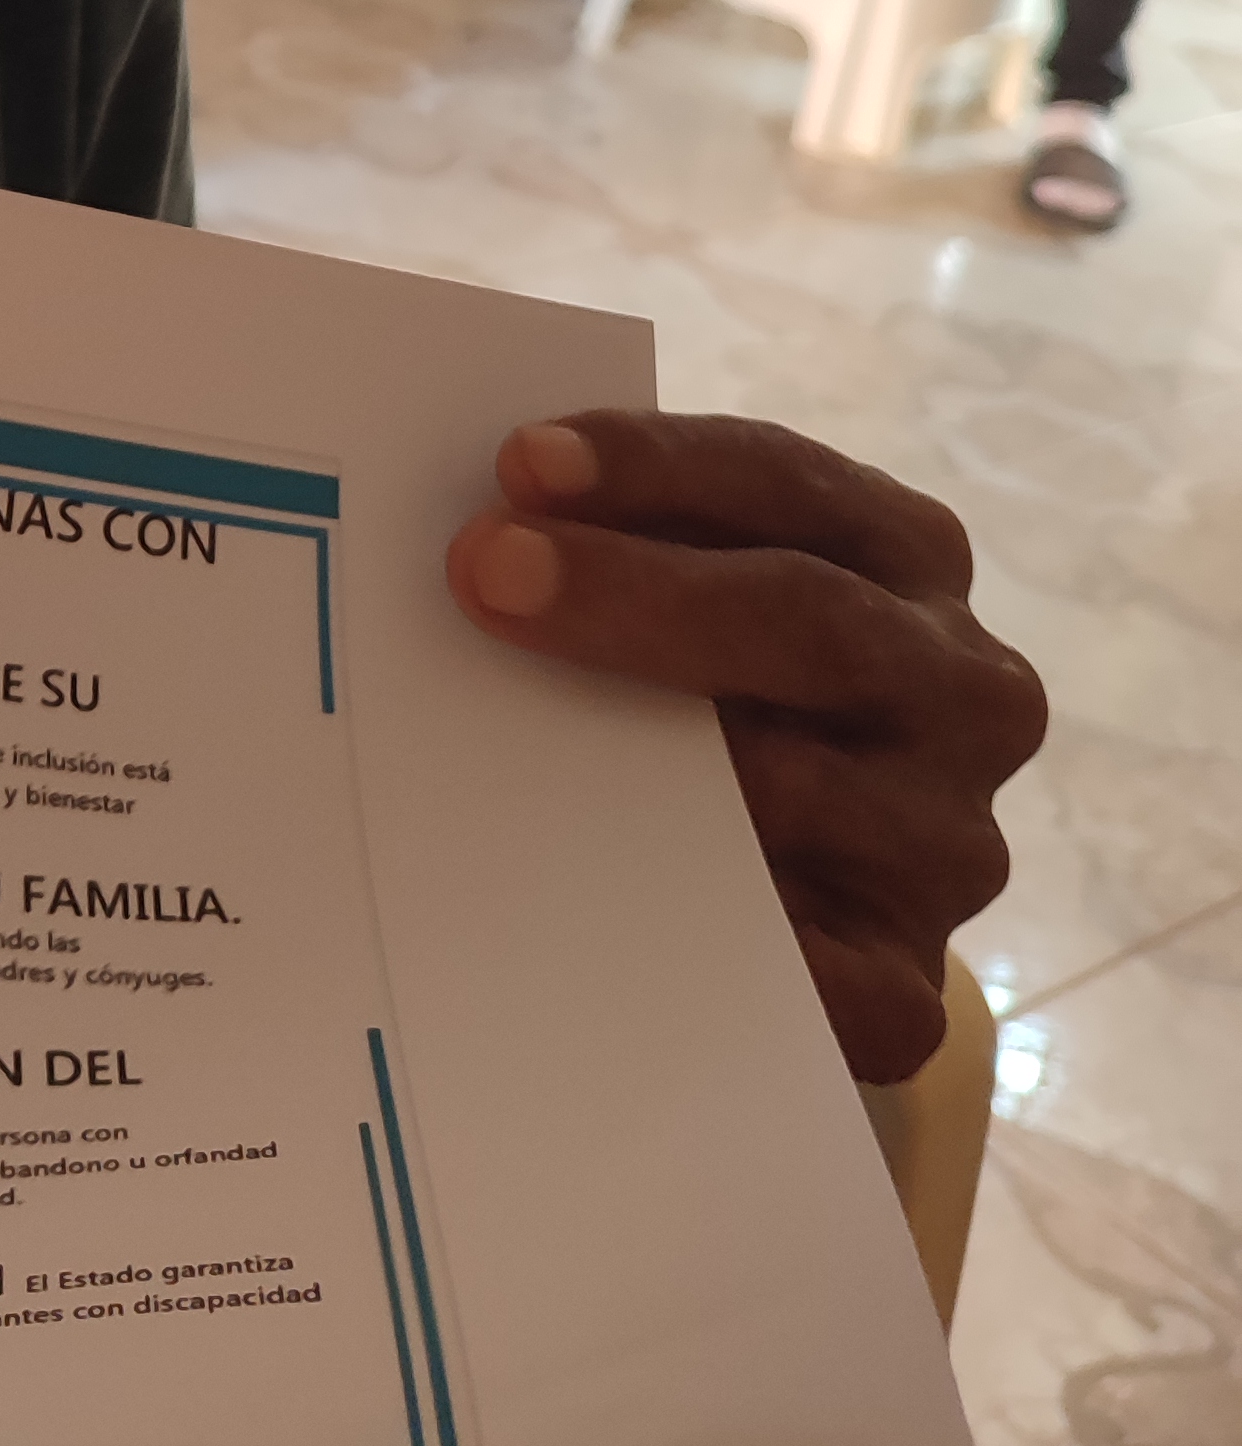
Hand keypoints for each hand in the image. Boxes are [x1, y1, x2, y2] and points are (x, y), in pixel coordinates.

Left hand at [447, 413, 1043, 1086]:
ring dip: (655, 769)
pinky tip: (625, 926)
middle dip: (633, 591)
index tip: (520, 465)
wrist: (823, 880)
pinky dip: (730, 944)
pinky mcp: (907, 980)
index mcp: (908, 556)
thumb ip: (640, 549)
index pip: (787, 483)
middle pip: (805, 616)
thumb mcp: (712, 594)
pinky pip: (829, 977)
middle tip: (488, 573)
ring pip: (803, 789)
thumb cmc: (731, 688)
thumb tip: (486, 532)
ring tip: (516, 748)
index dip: (655, 466)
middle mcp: (960, 687)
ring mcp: (946, 838)